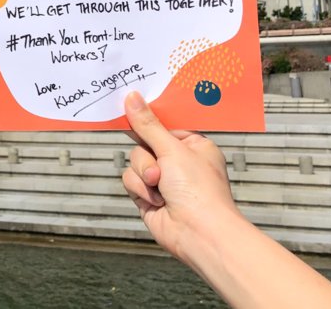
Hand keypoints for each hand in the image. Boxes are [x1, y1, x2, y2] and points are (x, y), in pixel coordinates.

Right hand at [121, 91, 240, 264]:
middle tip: (161, 168)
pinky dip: (140, 190)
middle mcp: (178, 162)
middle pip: (143, 143)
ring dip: (144, 175)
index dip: (149, 120)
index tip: (132, 108)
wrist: (198, 233)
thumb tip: (132, 97)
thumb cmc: (199, 191)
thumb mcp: (172, 149)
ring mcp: (163, 180)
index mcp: (193, 145)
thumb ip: (147, 125)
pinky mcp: (149, 196)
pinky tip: (156, 201)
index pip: (163, 124)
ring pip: (134, 162)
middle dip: (148, 158)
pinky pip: (130, 180)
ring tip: (160, 188)